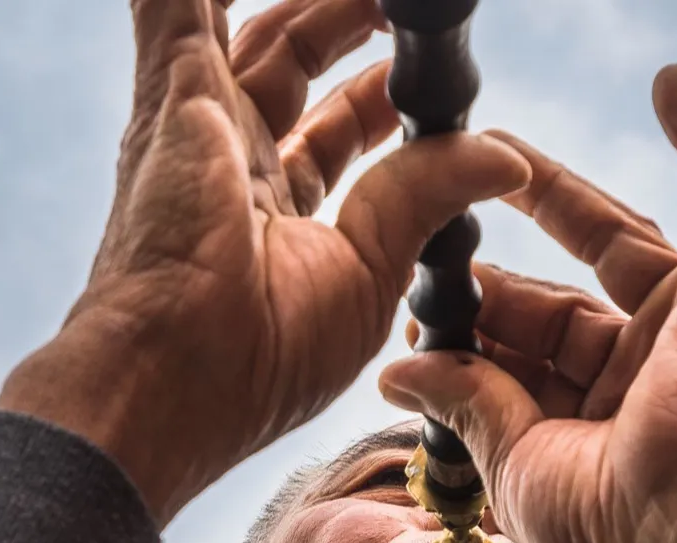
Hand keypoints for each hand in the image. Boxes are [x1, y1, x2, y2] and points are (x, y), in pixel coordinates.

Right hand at [0, 0, 531, 527]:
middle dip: (342, 24)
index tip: (424, 75)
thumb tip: (502, 156)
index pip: (335, 134)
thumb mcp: (371, 270)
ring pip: (248, 33)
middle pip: (290, 70)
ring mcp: (196, 127)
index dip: (379, 99)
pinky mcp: (174, 93)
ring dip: (302, 3)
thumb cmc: (262, 360)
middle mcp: (230, 169)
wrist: (174, 371)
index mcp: (277, 221)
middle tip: (393, 1)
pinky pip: (174, 9)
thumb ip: (426, 195)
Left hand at [378, 67, 676, 542]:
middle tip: (434, 228)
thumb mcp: (513, 464)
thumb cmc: (611, 522)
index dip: (473, 332)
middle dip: (497, 276)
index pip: (522, 362)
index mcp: (594, 430)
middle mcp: (643, 375)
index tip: (421, 312)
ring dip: (559, 192)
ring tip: (495, 146)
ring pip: (618, 241)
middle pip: (558, 302)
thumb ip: (465, 402)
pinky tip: (668, 84)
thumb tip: (398, 370)